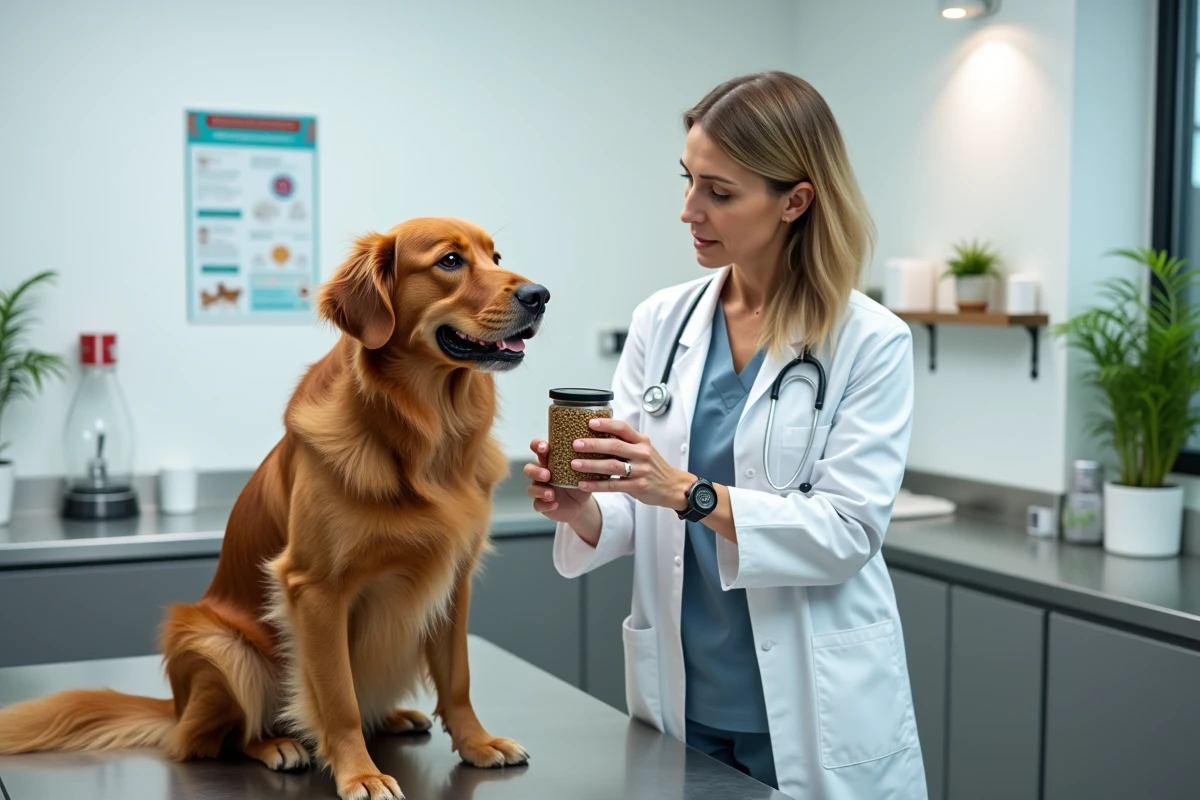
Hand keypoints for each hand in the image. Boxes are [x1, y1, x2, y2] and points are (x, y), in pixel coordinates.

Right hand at [523, 438, 590, 523]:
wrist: (581, 503)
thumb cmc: (580, 480)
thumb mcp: (583, 469)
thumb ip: (583, 459)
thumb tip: (593, 445)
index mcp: (549, 460)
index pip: (538, 448)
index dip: (537, 445)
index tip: (544, 447)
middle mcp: (541, 473)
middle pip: (529, 469)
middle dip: (536, 471)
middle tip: (547, 475)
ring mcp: (540, 489)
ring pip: (531, 488)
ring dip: (539, 490)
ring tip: (550, 494)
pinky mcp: (541, 504)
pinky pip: (537, 505)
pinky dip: (545, 505)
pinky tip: (555, 504)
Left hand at [571, 418, 691, 511]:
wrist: (673, 486)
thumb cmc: (653, 466)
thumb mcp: (644, 449)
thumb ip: (626, 442)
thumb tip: (599, 432)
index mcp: (642, 441)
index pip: (623, 428)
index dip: (606, 424)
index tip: (590, 422)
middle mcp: (642, 453)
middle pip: (614, 446)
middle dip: (593, 444)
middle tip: (575, 444)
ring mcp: (641, 470)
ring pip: (612, 466)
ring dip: (591, 465)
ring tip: (574, 464)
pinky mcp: (638, 486)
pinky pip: (613, 485)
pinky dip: (597, 485)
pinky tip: (583, 484)